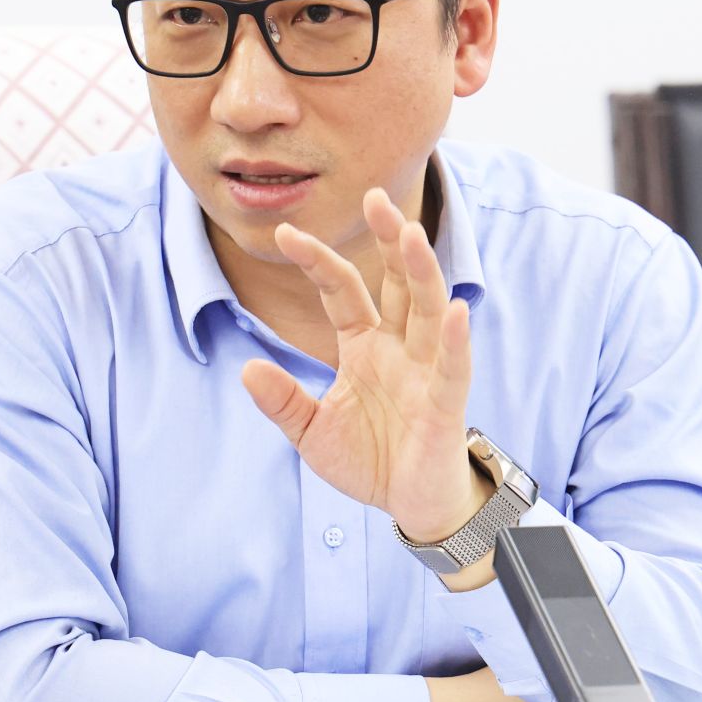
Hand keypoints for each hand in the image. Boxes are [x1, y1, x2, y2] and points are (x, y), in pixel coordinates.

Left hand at [240, 188, 485, 545]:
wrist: (411, 506)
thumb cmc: (369, 461)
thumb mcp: (311, 434)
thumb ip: (283, 402)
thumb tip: (248, 369)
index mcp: (364, 346)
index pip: (341, 291)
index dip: (317, 261)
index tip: (285, 233)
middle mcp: (398, 348)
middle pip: (397, 283)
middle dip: (389, 240)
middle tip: (374, 196)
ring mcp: (426, 371)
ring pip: (428, 310)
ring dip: (420, 272)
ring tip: (410, 233)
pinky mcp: (446, 404)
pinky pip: (452, 366)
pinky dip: (454, 339)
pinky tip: (453, 310)